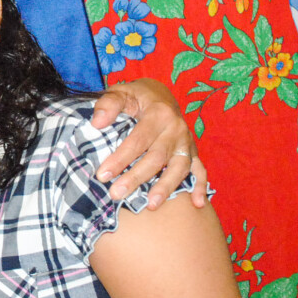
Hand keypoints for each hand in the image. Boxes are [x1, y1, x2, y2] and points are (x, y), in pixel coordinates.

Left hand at [91, 78, 207, 208]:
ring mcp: (186, 142)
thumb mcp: (121, 92)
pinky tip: (197, 204)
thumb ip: (108, 104)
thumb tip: (97, 123)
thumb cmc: (136, 97)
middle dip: (136, 178)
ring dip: (166, 187)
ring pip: (179, 168)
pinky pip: (200, 170)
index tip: (102, 175)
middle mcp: (176, 128)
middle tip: (116, 194)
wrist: (161, 94)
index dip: (119, 159)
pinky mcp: (193, 151)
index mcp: (159, 113)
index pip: (137, 141)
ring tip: (151, 205)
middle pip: (156, 158)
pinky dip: (200, 186)